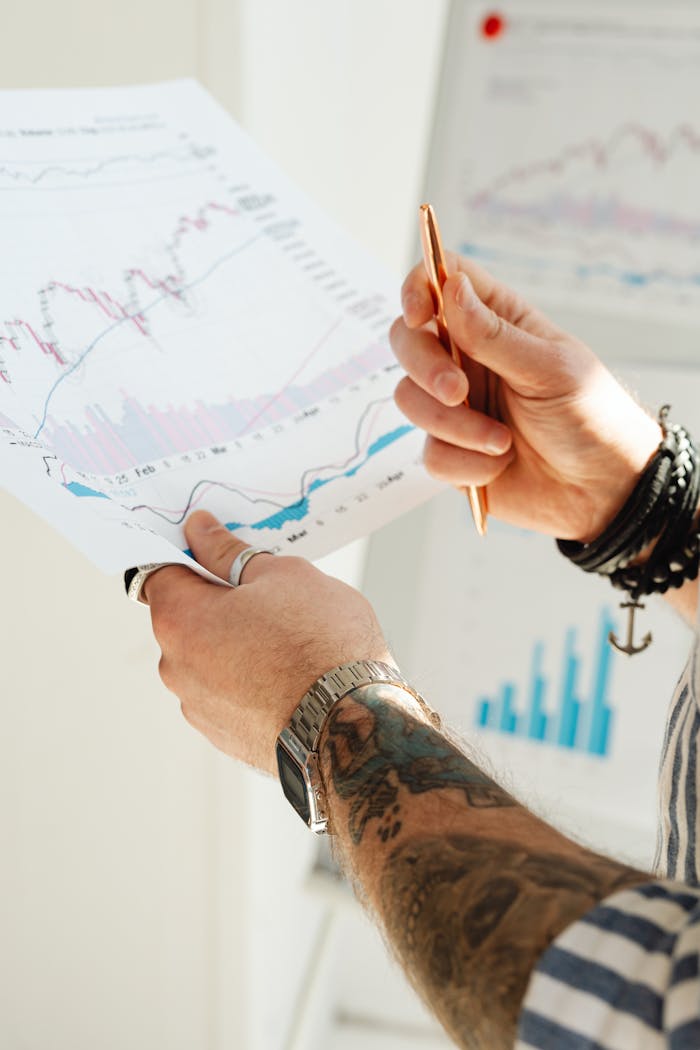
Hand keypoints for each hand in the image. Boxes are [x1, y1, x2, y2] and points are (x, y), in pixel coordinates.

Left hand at [143, 511, 389, 773]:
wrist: (355, 726)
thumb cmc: (321, 645)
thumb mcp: (283, 575)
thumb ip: (229, 552)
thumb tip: (200, 531)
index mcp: (180, 619)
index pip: (159, 570)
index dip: (187, 552)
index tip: (214, 544)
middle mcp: (176, 667)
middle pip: (186, 617)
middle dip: (219, 601)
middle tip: (269, 593)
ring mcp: (199, 708)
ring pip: (209, 657)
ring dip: (235, 643)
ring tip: (290, 640)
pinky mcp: (225, 737)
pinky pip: (229, 693)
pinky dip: (249, 680)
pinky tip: (290, 675)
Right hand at [391, 257, 661, 541]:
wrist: (600, 490)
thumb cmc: (590, 417)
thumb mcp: (549, 369)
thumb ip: (493, 334)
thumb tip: (451, 286)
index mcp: (495, 322)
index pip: (440, 280)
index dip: (418, 288)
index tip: (419, 315)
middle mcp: (467, 358)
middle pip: (408, 340)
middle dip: (425, 368)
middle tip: (457, 393)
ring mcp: (455, 406)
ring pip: (410, 400)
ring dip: (454, 425)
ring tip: (501, 442)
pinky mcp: (452, 451)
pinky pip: (431, 453)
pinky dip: (466, 463)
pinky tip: (500, 465)